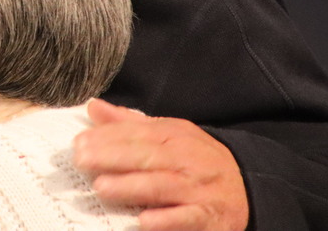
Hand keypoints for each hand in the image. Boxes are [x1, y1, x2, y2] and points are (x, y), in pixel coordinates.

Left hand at [73, 99, 248, 230]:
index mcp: (174, 136)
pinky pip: (187, 218)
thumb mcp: (169, 134)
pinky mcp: (207, 217)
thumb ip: (129, 123)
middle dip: (112, 158)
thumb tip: (93, 107)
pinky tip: (143, 222)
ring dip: (131, 187)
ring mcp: (197, 189)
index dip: (107, 138)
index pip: (137, 134)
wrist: (248, 187)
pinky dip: (166, 220)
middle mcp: (186, 160)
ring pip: (162, 186)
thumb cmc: (196, 159)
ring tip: (102, 188)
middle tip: (82, 161)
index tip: (79, 142)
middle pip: (146, 156)